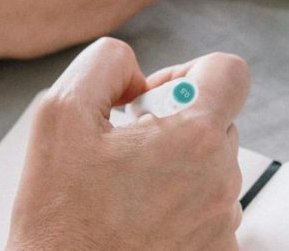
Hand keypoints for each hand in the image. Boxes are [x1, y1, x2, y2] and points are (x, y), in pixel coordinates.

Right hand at [7, 38, 248, 250]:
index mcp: (192, 139)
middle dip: (171, 122)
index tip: (152, 98)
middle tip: (122, 148)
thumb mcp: (60, 112)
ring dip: (173, 165)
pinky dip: (176, 206)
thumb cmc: (58, 214)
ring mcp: (223, 225)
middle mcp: (220, 182)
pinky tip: (134, 218)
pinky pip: (207, 209)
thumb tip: (132, 69)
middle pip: (216, 120)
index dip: (187, 72)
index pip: (229, 72)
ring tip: (122, 188)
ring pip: (210, 166)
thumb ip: (105, 64)